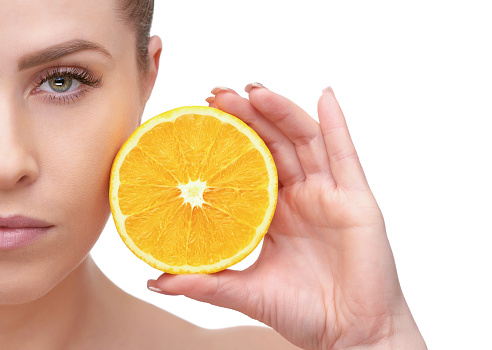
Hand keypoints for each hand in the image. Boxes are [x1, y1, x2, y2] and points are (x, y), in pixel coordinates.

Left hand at [149, 84, 425, 349]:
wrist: (349, 336)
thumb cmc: (304, 312)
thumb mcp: (247, 292)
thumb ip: (205, 283)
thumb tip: (155, 279)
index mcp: (276, 212)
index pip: (250, 162)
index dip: (229, 137)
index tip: (201, 116)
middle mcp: (302, 196)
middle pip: (275, 143)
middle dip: (249, 115)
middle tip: (218, 95)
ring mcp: (330, 195)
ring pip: (305, 141)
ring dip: (281, 112)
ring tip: (254, 91)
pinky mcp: (357, 201)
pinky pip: (346, 155)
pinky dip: (337, 124)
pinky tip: (324, 96)